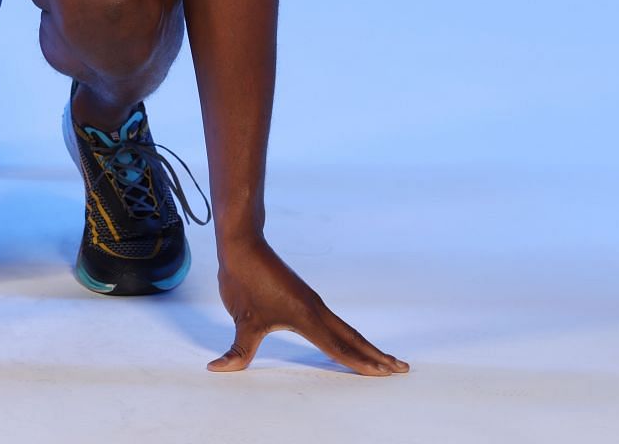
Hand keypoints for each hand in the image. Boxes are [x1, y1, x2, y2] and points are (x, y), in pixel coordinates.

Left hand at [207, 235, 407, 374]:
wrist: (242, 244)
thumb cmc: (243, 280)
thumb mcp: (241, 320)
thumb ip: (237, 351)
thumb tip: (217, 369)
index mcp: (305, 317)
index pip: (338, 347)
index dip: (359, 362)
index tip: (382, 373)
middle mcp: (315, 310)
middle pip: (352, 338)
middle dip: (376, 355)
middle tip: (401, 368)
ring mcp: (312, 303)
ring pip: (345, 330)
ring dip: (366, 345)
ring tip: (385, 358)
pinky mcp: (305, 298)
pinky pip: (333, 322)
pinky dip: (348, 335)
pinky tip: (349, 340)